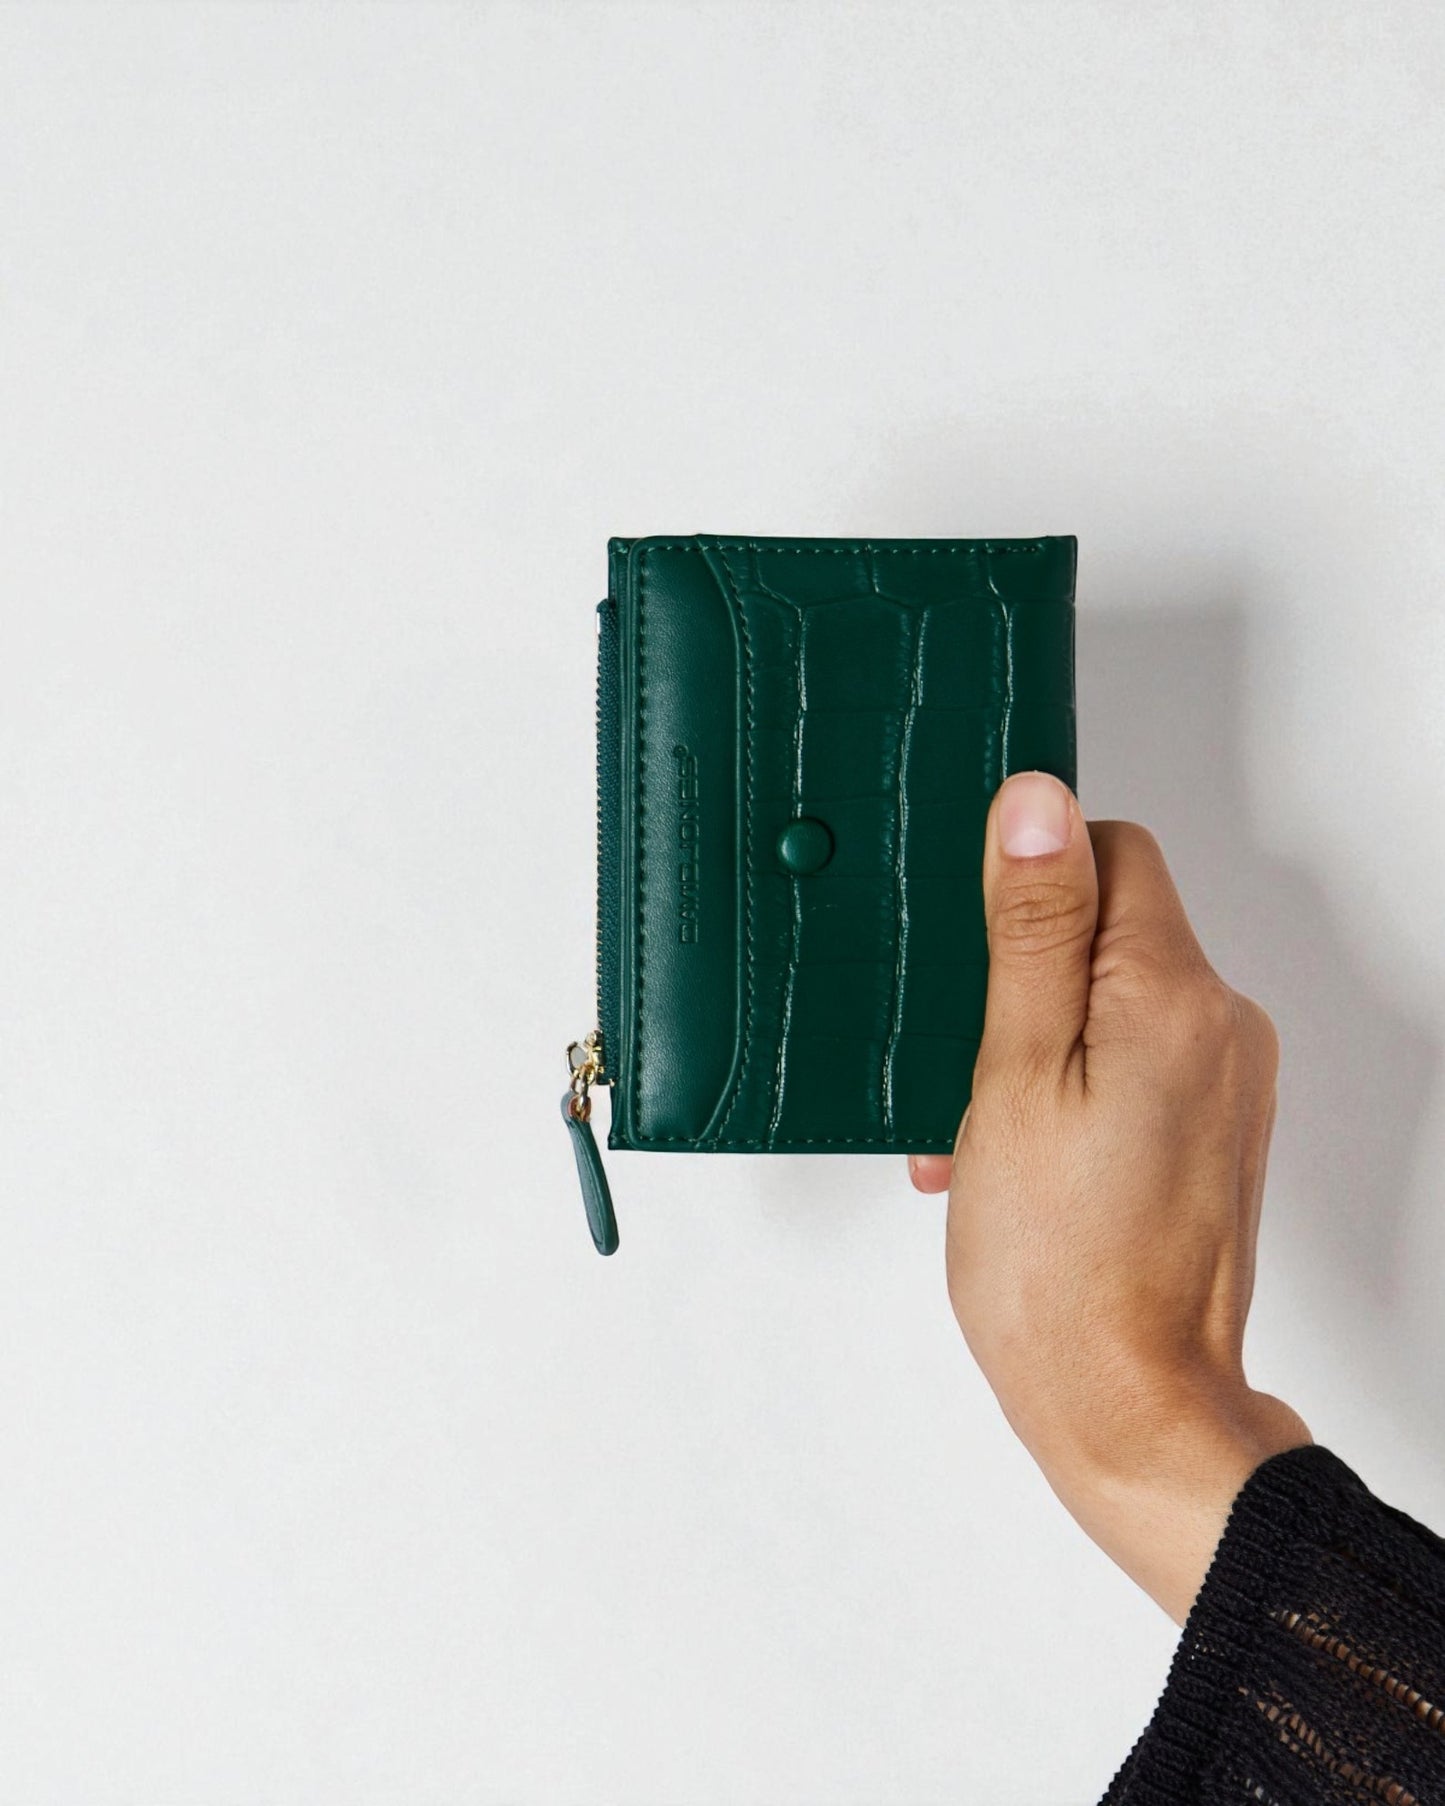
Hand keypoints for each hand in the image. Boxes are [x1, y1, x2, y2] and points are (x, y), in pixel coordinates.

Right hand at [909, 771, 1311, 1625]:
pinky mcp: (1215, 1128)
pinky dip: (1070, 1082)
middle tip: (961, 1059)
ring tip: (978, 1129)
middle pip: (1111, 924)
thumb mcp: (1013, 1075)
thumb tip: (1038, 802)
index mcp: (1173, 994)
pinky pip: (1133, 1058)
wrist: (1129, 1408)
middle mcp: (1223, 1025)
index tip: (970, 943)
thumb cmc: (1059, 1267)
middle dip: (1019, 973)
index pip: (1110, 849)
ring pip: (1112, 996)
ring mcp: (1227, 1081)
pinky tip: (1013, 1151)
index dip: (1027, 880)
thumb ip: (1034, 930)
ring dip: (1035, 1038)